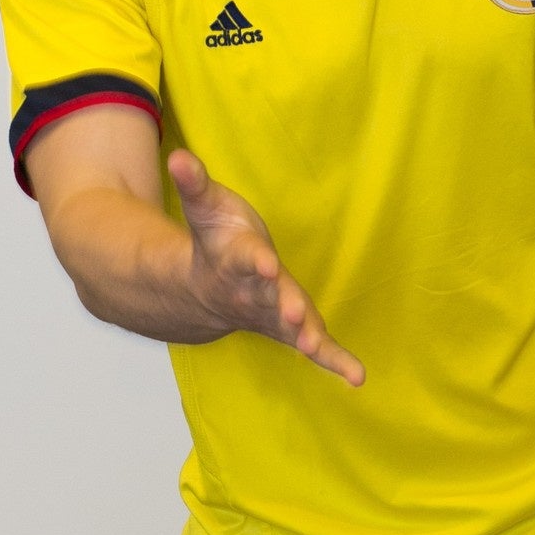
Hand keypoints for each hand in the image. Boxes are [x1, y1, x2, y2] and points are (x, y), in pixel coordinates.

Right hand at [170, 150, 363, 384]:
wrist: (205, 288)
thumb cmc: (216, 240)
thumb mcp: (205, 208)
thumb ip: (194, 184)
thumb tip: (177, 156)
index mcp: (235, 260)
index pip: (247, 260)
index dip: (257, 262)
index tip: (267, 264)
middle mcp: (252, 293)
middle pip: (270, 299)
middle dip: (284, 306)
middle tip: (297, 316)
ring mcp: (272, 315)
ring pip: (290, 328)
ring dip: (306, 338)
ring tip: (317, 348)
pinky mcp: (291, 329)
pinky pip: (315, 348)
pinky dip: (334, 361)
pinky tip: (357, 378)